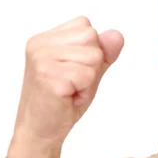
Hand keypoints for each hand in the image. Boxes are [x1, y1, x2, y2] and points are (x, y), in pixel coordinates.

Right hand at [3, 16, 123, 157]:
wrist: (40, 131)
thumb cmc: (62, 101)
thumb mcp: (88, 71)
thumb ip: (103, 52)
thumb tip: (117, 35)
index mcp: (45, 38)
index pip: (86, 26)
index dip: (90, 52)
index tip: (72, 71)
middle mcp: (40, 44)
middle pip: (92, 38)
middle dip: (91, 65)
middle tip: (73, 83)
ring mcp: (42, 59)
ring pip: (93, 57)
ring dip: (88, 79)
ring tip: (71, 90)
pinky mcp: (48, 76)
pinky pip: (87, 75)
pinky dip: (84, 90)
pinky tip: (67, 97)